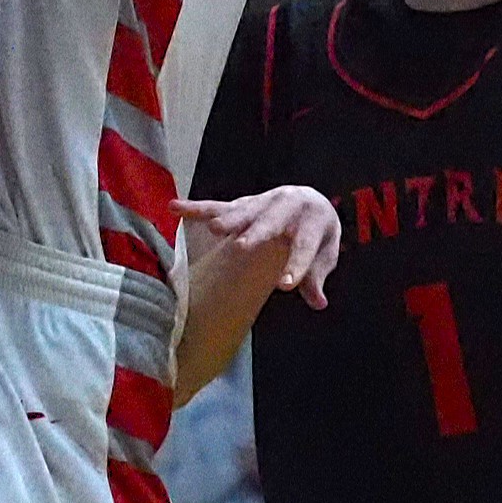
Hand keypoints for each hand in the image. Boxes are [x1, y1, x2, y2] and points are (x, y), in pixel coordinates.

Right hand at [174, 186, 341, 308]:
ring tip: (214, 229)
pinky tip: (175, 208)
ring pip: (244, 211)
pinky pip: (218, 205)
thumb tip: (318, 303)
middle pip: (271, 222)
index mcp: (312, 219)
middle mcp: (286, 205)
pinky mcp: (243, 204)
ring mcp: (262, 202)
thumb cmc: (317, 233)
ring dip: (229, 220)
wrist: (310, 199)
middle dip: (256, 233)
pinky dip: (197, 208)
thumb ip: (316, 277)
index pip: (305, 245)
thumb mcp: (326, 253)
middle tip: (243, 246)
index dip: (297, 265)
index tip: (285, 285)